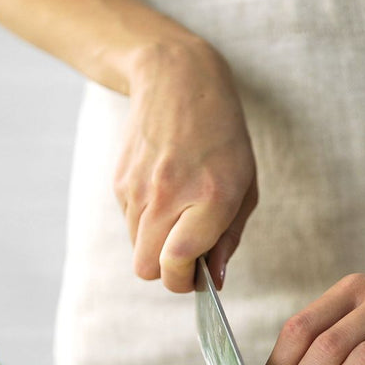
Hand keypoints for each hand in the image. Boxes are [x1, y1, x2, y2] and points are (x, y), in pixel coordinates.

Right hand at [115, 38, 256, 291]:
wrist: (178, 83)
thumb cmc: (223, 139)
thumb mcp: (245, 187)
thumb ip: (229, 238)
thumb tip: (214, 281)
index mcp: (210, 197)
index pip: (177, 262)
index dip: (185, 281)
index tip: (197, 277)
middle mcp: (169, 194)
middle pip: (147, 268)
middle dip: (168, 273)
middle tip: (188, 259)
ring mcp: (138, 188)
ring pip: (137, 250)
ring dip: (157, 246)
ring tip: (181, 215)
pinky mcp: (119, 183)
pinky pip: (130, 225)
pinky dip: (147, 223)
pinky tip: (165, 193)